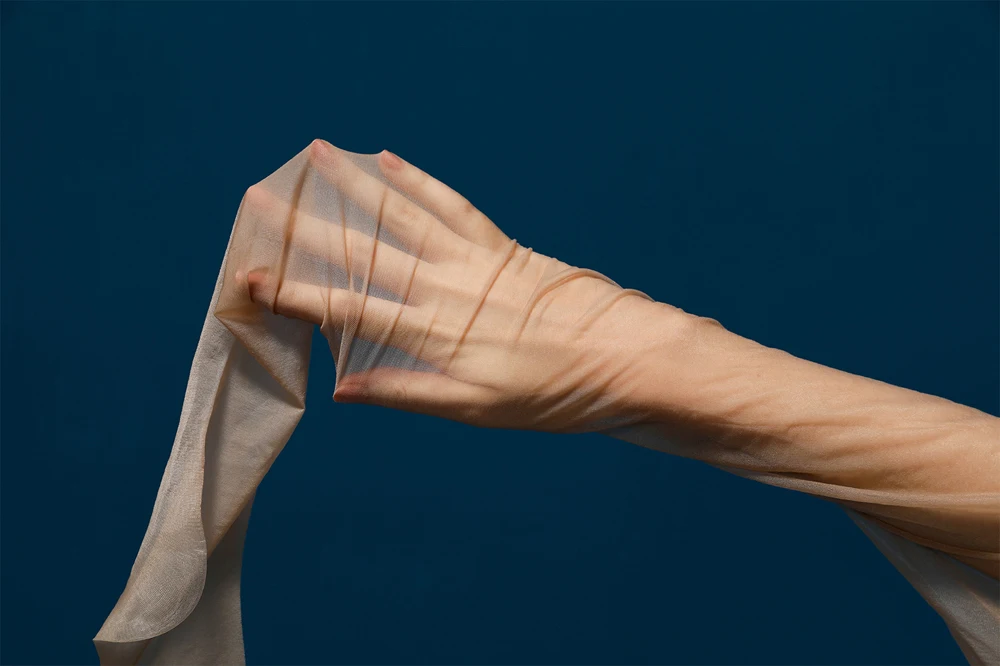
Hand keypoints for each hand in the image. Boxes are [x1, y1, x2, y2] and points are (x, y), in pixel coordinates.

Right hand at [237, 140, 674, 431]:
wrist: (621, 357)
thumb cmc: (550, 393)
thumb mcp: (474, 409)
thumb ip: (407, 392)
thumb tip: (343, 388)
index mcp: (432, 330)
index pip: (347, 309)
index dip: (294, 294)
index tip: (248, 279)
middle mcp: (444, 285)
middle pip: (363, 250)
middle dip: (307, 225)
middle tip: (263, 197)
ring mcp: (473, 258)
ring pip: (401, 214)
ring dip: (355, 185)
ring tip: (316, 157)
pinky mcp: (500, 245)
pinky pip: (450, 204)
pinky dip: (418, 181)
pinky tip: (389, 159)